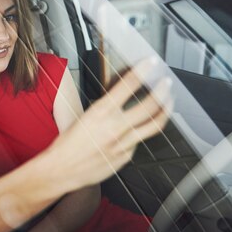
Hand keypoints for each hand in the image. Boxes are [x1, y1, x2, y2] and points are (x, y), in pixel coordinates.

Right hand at [48, 58, 172, 190]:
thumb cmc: (67, 144)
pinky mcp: (126, 156)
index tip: (150, 62)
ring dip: (165, 110)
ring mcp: (123, 143)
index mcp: (101, 112)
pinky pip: (139, 142)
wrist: (62, 169)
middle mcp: (115, 127)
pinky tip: (142, 129)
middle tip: (166, 82)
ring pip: (154, 124)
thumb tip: (118, 99)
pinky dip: (142, 133)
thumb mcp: (84, 117)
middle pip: (150, 105)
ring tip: (169, 101)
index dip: (142, 71)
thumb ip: (104, 109)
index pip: (127, 85)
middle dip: (162, 90)